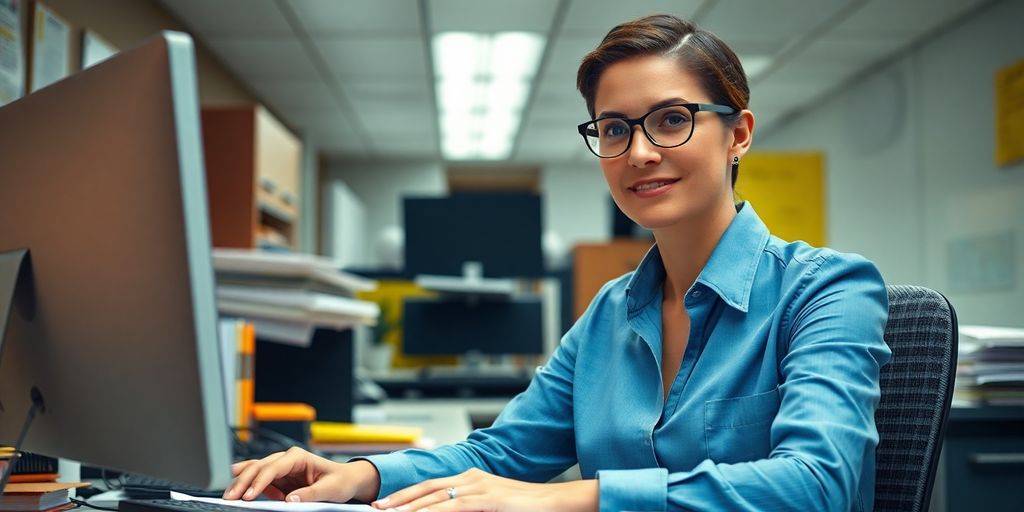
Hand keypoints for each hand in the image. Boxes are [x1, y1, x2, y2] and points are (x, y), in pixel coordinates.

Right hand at [223, 447, 380, 502]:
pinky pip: (260, 481)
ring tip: (230, 496)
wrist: (346, 480)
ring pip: (255, 472)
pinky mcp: (279, 478)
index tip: (248, 496)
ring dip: (242, 483)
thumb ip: (310, 494)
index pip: (272, 468)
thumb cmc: (340, 481)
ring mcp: (281, 468)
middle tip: (230, 497)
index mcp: (298, 456)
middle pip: (258, 467)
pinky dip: (250, 487)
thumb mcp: (330, 489)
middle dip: (243, 482)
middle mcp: (287, 459)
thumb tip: (289, 499)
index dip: (259, 481)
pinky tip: (245, 495)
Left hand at [371, 468, 596, 511]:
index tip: (387, 504)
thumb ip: (471, 508)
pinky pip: (455, 507)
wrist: (558, 501)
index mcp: (472, 479)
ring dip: (411, 508)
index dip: (407, 495)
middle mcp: (472, 478)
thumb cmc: (529, 507)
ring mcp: (480, 487)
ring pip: (436, 497)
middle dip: (401, 500)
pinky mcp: (488, 500)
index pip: (432, 486)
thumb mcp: (493, 506)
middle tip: (378, 509)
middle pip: (428, 488)